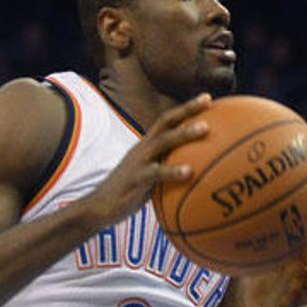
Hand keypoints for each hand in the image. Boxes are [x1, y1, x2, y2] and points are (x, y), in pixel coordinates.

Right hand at [85, 93, 210, 228]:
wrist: (98, 208)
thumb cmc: (129, 193)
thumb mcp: (149, 177)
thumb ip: (167, 170)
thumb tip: (196, 174)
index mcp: (146, 146)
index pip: (167, 121)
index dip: (186, 108)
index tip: (207, 98)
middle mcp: (143, 149)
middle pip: (166, 122)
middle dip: (187, 109)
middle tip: (209, 100)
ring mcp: (138, 162)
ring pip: (163, 142)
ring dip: (184, 133)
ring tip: (205, 128)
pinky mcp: (135, 179)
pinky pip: (155, 173)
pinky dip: (172, 171)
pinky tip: (189, 172)